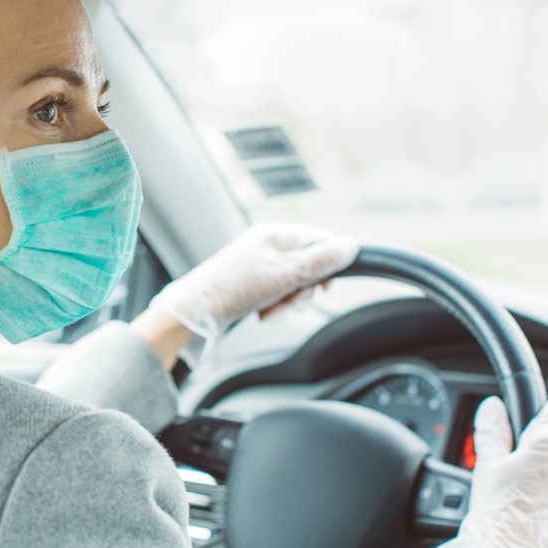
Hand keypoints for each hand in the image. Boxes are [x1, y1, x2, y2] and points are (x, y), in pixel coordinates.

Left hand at [147, 223, 358, 343]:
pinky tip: (261, 313)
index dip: (329, 266)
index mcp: (277, 234)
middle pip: (310, 266)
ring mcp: (261, 264)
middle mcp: (270, 245)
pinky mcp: (253, 283)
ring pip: (295, 283)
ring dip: (288, 302)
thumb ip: (318, 262)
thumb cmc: (233, 289)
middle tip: (286, 302)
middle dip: (303, 291)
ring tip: (269, 311)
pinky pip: (279, 293)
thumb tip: (352, 245)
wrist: (195, 312)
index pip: (322, 241)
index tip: (326, 289)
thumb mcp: (282, 275)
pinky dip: (275, 306)